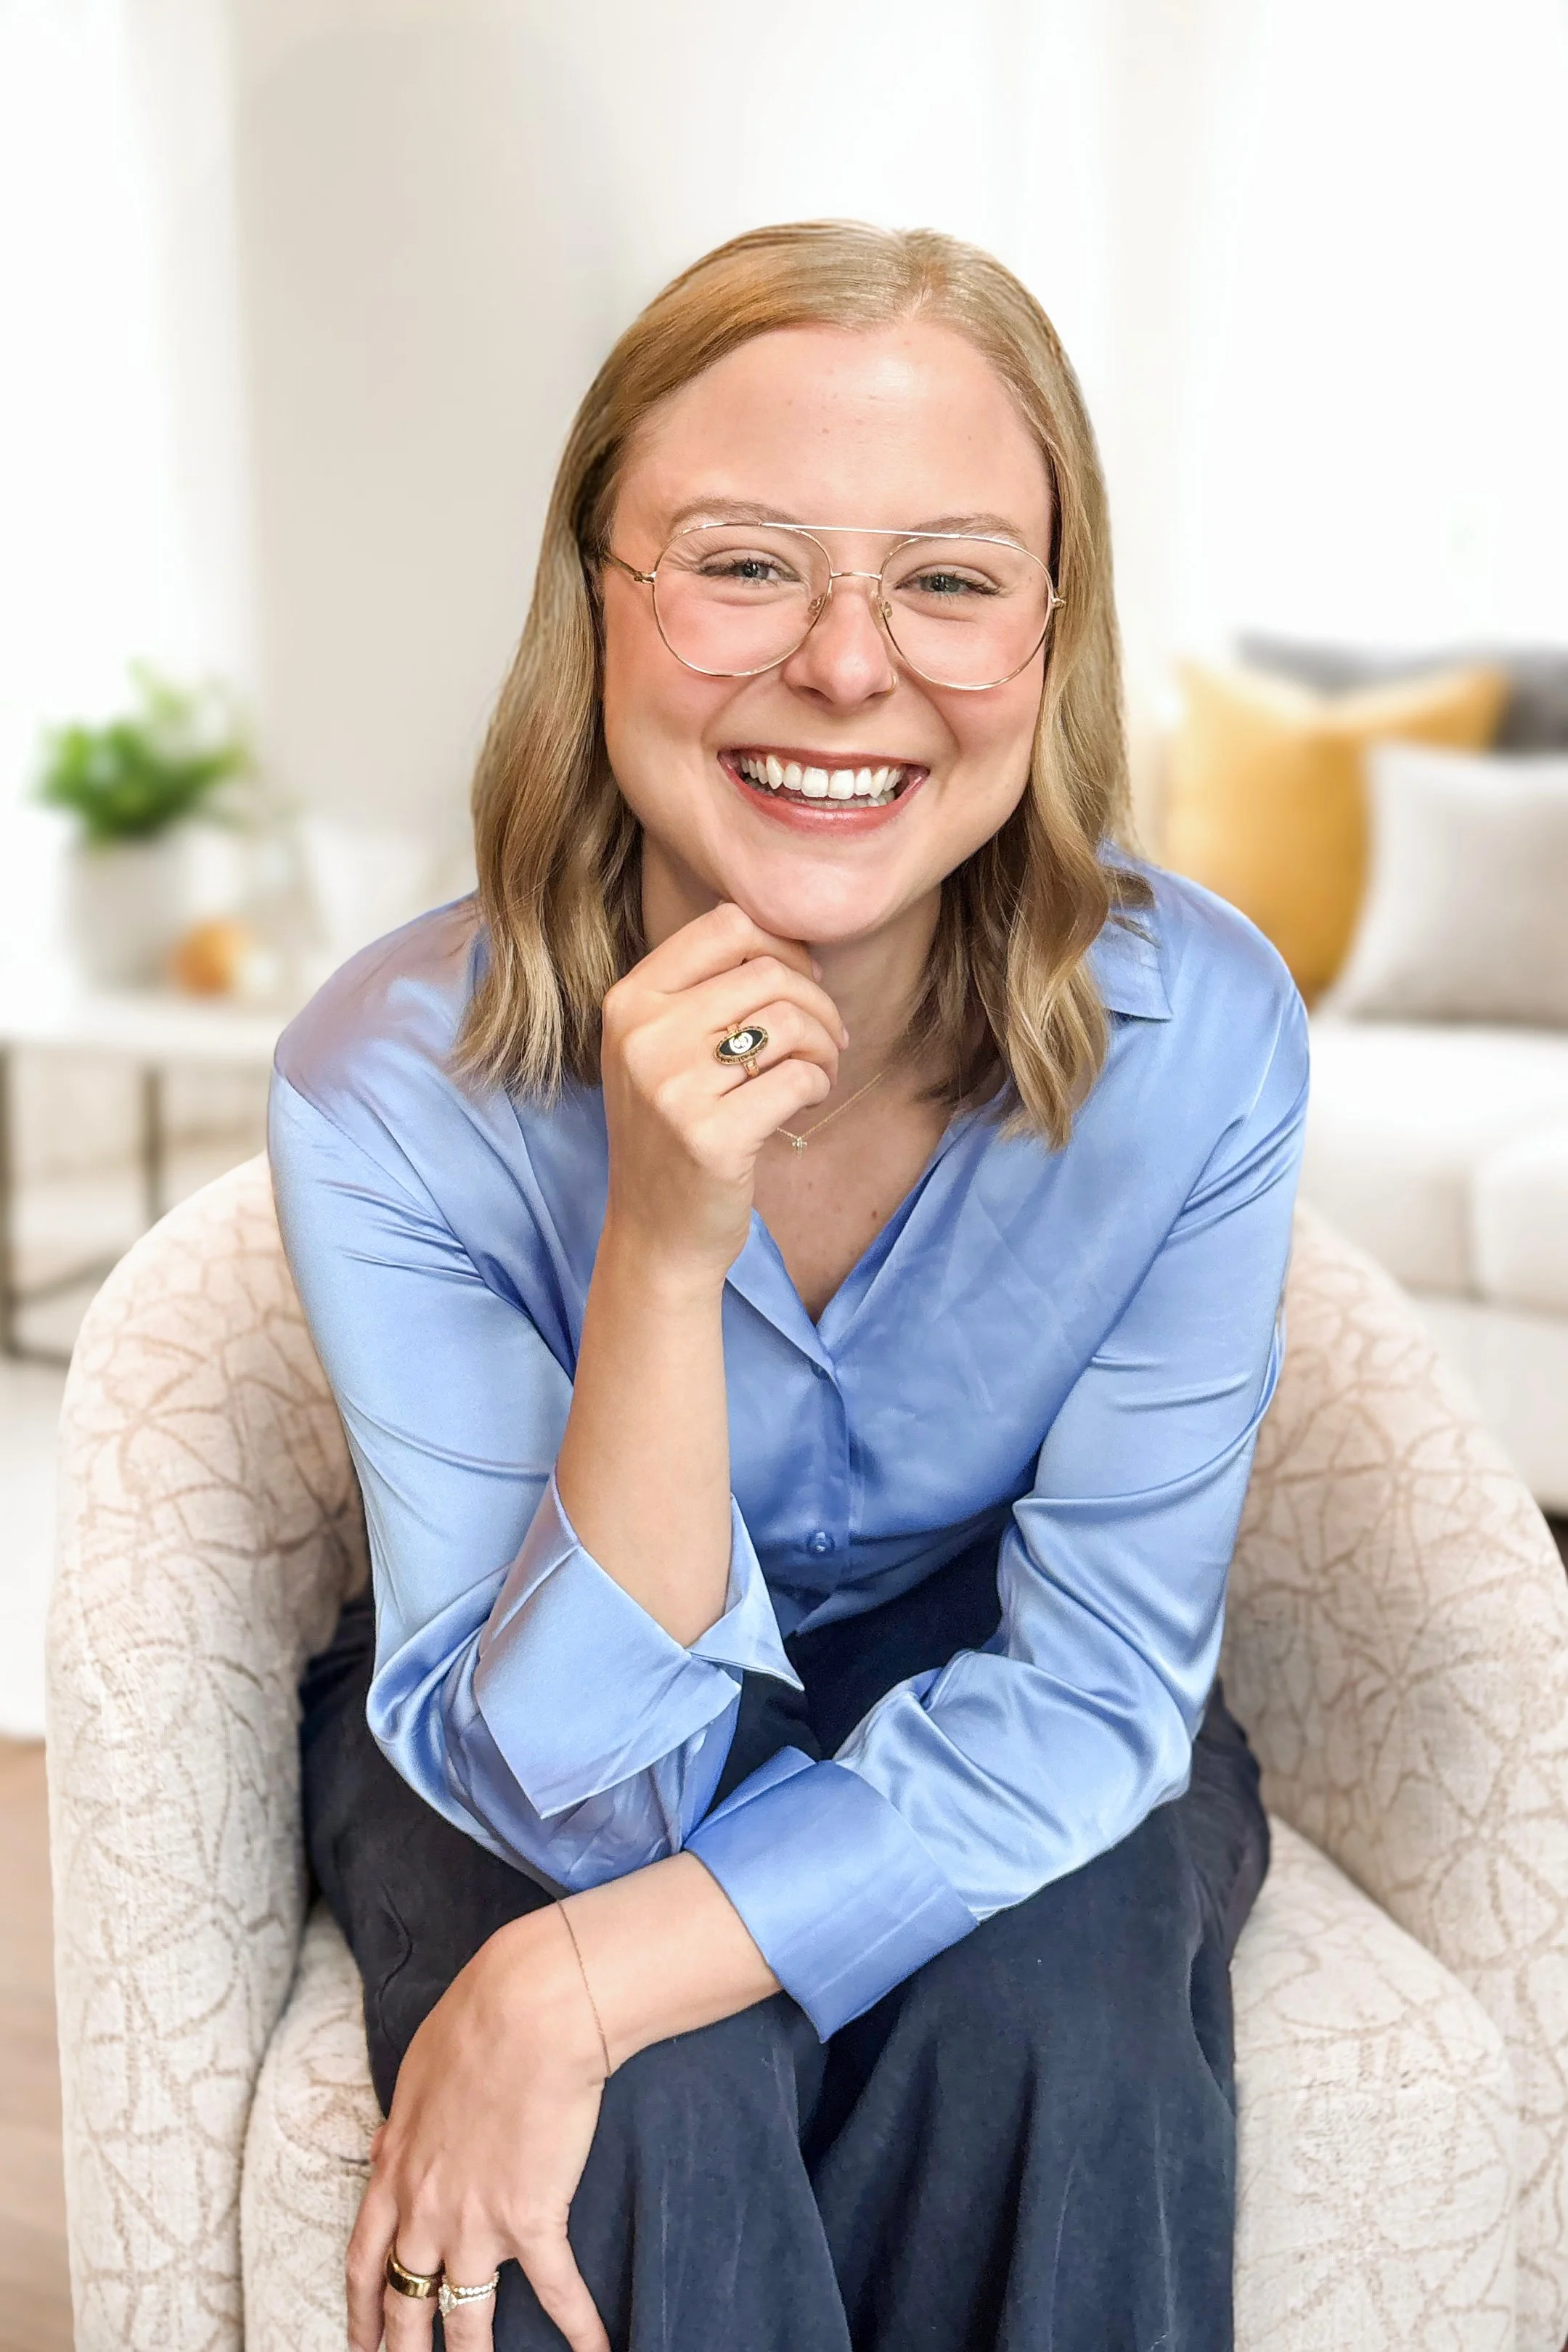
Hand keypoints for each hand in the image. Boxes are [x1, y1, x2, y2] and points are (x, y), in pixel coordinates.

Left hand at [347, 1905, 610, 2351]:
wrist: (530, 2009)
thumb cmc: (477, 2020)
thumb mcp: (417, 2072)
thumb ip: (403, 2122)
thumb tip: (391, 2141)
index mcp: (396, 2169)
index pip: (364, 2258)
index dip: (361, 2310)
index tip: (361, 2342)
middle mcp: (425, 2208)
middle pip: (403, 2304)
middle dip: (403, 2349)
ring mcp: (475, 2221)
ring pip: (465, 2317)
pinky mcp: (531, 2218)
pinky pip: (556, 2290)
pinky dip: (579, 2327)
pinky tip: (595, 2350)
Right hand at [598, 900, 847, 1281]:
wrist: (655, 1231)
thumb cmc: (672, 1131)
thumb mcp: (659, 1049)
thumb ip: (702, 991)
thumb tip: (787, 941)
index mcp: (628, 1002)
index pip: (724, 925)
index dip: (782, 946)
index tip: (802, 982)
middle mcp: (643, 1037)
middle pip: (767, 973)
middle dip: (817, 1003)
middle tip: (828, 1040)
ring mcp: (673, 1088)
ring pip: (789, 1021)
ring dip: (826, 1044)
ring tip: (821, 1072)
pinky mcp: (713, 1136)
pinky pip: (799, 1077)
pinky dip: (818, 1083)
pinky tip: (808, 1101)